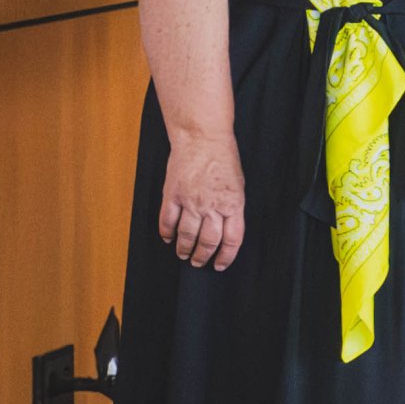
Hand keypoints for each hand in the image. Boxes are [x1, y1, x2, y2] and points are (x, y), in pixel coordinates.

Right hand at [159, 129, 245, 269]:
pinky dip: (166, 232)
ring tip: (183, 254)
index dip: (226, 256)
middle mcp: (212, 207)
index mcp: (233, 205)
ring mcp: (190, 202)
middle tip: (198, 262)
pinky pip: (167, 220)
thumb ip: (232, 208)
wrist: (203, 139)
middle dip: (202, 256)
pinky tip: (167, 238)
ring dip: (184, 248)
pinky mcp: (172, 195)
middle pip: (208, 241)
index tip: (219, 264)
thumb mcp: (238, 186)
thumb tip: (227, 228)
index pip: (232, 239)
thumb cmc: (224, 159)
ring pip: (186, 235)